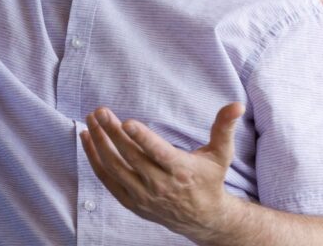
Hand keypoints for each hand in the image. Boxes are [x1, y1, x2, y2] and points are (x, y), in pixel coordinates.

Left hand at [80, 103, 244, 241]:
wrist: (202, 218)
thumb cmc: (210, 180)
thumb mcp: (220, 154)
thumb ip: (224, 128)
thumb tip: (236, 105)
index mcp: (181, 171)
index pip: (158, 153)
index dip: (142, 138)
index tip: (127, 122)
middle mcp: (160, 185)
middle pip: (131, 156)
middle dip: (113, 132)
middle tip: (100, 111)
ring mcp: (143, 195)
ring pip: (115, 167)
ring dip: (99, 143)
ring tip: (90, 120)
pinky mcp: (131, 201)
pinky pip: (107, 179)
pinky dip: (94, 159)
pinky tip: (87, 138)